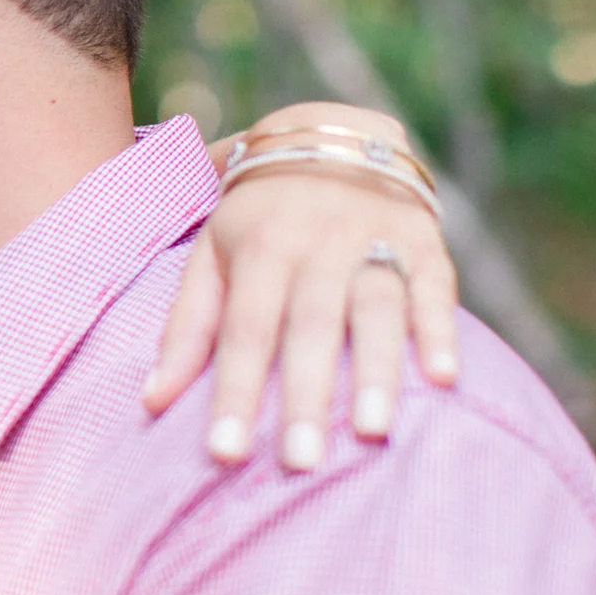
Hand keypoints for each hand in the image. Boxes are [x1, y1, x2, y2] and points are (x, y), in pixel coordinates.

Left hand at [141, 103, 459, 470]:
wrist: (330, 132)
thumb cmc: (258, 216)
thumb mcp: (211, 255)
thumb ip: (186, 326)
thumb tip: (151, 402)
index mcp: (259, 248)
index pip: (243, 330)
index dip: (235, 392)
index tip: (226, 454)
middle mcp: (316, 243)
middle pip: (308, 327)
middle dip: (306, 396)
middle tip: (300, 462)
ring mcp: (374, 239)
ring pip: (375, 307)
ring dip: (376, 370)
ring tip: (374, 432)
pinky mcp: (424, 239)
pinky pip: (435, 286)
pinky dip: (440, 329)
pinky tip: (444, 378)